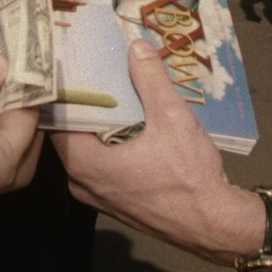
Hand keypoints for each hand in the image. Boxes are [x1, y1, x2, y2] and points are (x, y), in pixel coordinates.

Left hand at [53, 39, 262, 263]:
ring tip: (112, 93)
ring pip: (85, 152)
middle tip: (92, 73)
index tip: (72, 67)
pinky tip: (127, 125)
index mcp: (85, 164)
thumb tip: (136, 47)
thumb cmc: (190, 176)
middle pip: (69, 135)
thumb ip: (150, 80)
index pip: (57, 120)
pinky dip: (107, 145)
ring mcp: (97, 197)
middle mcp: (82, 183)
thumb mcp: (172, 118)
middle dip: (84, 105)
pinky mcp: (114, 203)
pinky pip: (99, 167)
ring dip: (97, 126)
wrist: (215, 225)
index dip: (64, 92)